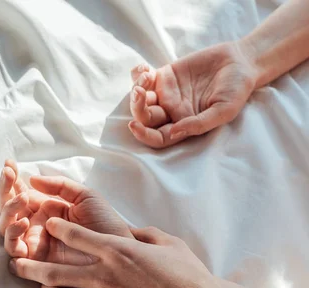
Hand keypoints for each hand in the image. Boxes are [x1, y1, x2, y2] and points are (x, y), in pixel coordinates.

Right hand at [0, 160, 132, 264]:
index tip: (9, 163)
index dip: (12, 178)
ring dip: (9, 211)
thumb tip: (31, 178)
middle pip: (9, 208)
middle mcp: (36, 226)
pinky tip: (23, 222)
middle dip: (5, 190)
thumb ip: (60, 185)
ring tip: (22, 199)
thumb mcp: (84, 196)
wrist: (118, 250)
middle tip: (9, 175)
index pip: (21, 192)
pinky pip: (14, 250)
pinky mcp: (35, 262)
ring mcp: (34, 244)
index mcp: (45, 209)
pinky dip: (12, 235)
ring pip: (6, 227)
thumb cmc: (105, 223)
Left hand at [9, 219, 235, 287]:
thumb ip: (141, 234)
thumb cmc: (189, 275)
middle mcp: (104, 275)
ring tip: (36, 286)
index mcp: (117, 250)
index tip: (47, 223)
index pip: (74, 235)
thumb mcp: (166, 243)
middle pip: (52, 271)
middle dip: (29, 265)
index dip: (56, 227)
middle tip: (16, 262)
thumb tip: (127, 231)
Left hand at [128, 42, 256, 147]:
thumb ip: (200, 124)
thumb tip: (174, 133)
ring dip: (136, 89)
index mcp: (183, 125)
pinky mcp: (164, 75)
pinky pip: (144, 78)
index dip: (143, 135)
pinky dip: (138, 74)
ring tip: (146, 77)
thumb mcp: (224, 110)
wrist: (240, 63)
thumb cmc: (236, 91)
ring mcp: (166, 93)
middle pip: (144, 117)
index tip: (134, 126)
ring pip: (141, 98)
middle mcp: (171, 111)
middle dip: (137, 107)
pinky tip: (143, 68)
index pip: (157, 137)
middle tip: (140, 93)